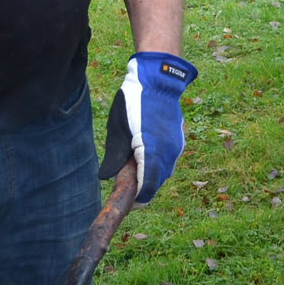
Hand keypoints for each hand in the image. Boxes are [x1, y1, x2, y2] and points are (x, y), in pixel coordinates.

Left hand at [99, 52, 196, 203]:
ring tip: (132, 168)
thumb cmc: (134, 102)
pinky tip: (143, 156)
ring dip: (149, 176)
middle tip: (124, 186)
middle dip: (142, 189)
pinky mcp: (178, 142)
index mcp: (151, 153)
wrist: (159, 81)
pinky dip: (156, 166)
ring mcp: (175, 148)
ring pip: (163, 173)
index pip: (146, 188)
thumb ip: (114, 156)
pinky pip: (167, 162)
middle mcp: (168, 154)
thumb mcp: (118, 128)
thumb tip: (105, 178)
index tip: (125, 203)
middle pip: (156, 183)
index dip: (136, 200)